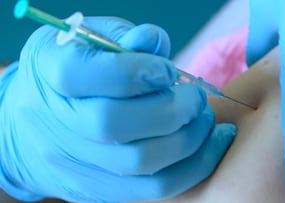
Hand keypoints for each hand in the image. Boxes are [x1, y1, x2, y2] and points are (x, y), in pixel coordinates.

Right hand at [0, 17, 235, 202]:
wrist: (31, 125)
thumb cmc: (72, 72)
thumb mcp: (89, 39)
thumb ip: (125, 37)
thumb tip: (153, 42)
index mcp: (52, 71)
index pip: (93, 74)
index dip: (139, 71)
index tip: (167, 71)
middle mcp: (57, 121)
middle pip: (117, 124)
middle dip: (173, 110)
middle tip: (195, 98)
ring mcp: (76, 161)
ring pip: (141, 162)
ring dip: (189, 140)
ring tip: (204, 119)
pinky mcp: (97, 188)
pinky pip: (153, 188)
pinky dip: (193, 167)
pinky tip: (210, 144)